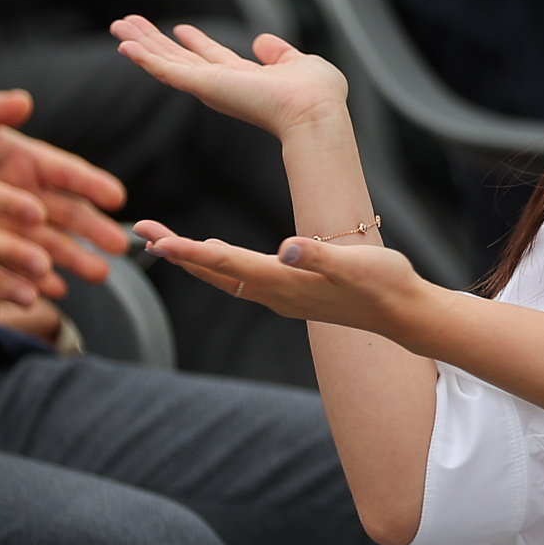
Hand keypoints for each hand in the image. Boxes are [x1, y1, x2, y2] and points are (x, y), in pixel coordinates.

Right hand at [112, 16, 349, 142]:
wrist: (315, 111)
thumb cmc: (318, 96)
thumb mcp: (300, 63)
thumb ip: (280, 53)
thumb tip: (261, 40)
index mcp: (246, 79)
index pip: (213, 58)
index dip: (196, 43)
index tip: (180, 29)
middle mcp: (223, 84)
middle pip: (180, 59)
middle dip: (155, 42)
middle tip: (130, 25)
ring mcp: (210, 86)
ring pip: (166, 62)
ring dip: (140, 44)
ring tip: (118, 26)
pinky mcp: (203, 86)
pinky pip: (166, 70)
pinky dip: (144, 57)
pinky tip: (125, 45)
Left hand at [135, 218, 425, 336]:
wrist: (402, 312)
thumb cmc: (383, 283)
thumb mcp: (355, 264)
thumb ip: (319, 256)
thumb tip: (287, 248)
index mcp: (285, 282)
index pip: (227, 264)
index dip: (191, 251)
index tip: (157, 241)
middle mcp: (276, 293)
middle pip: (214, 272)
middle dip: (176, 252)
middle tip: (141, 232)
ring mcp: (281, 296)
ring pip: (224, 277)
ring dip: (192, 258)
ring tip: (162, 241)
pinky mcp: (291, 294)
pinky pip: (241, 279)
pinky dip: (217, 264)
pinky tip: (213, 252)